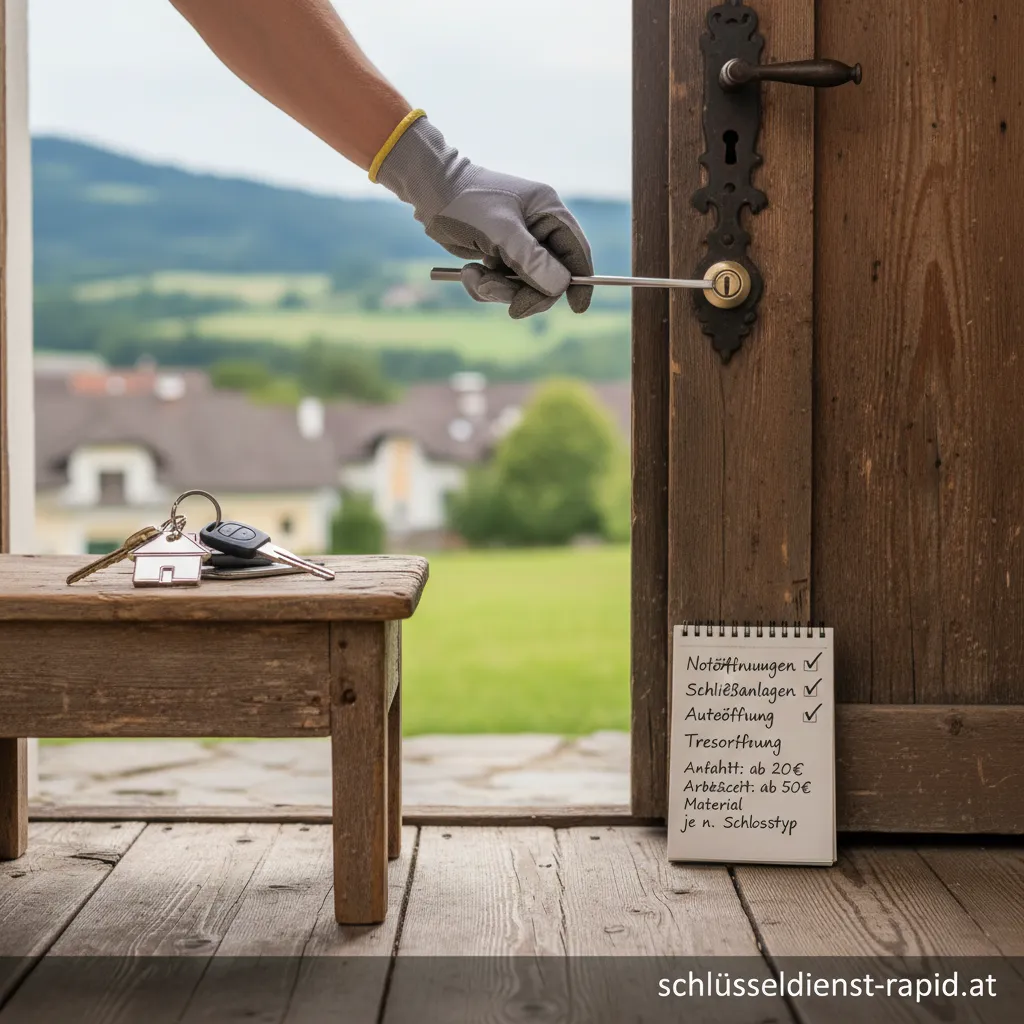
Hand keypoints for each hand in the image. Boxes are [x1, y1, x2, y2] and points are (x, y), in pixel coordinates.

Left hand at [376, 117, 592, 317]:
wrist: (429, 192)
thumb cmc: (465, 202)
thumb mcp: (499, 231)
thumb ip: (530, 259)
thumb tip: (560, 285)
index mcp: (548, 212)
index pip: (576, 251)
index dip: (579, 281)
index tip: (577, 308)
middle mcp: (538, 229)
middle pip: (550, 277)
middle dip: (525, 293)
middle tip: (508, 306)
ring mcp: (519, 244)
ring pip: (523, 286)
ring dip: (498, 290)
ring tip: (474, 277)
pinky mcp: (500, 256)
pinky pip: (503, 286)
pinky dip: (485, 286)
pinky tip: (468, 272)